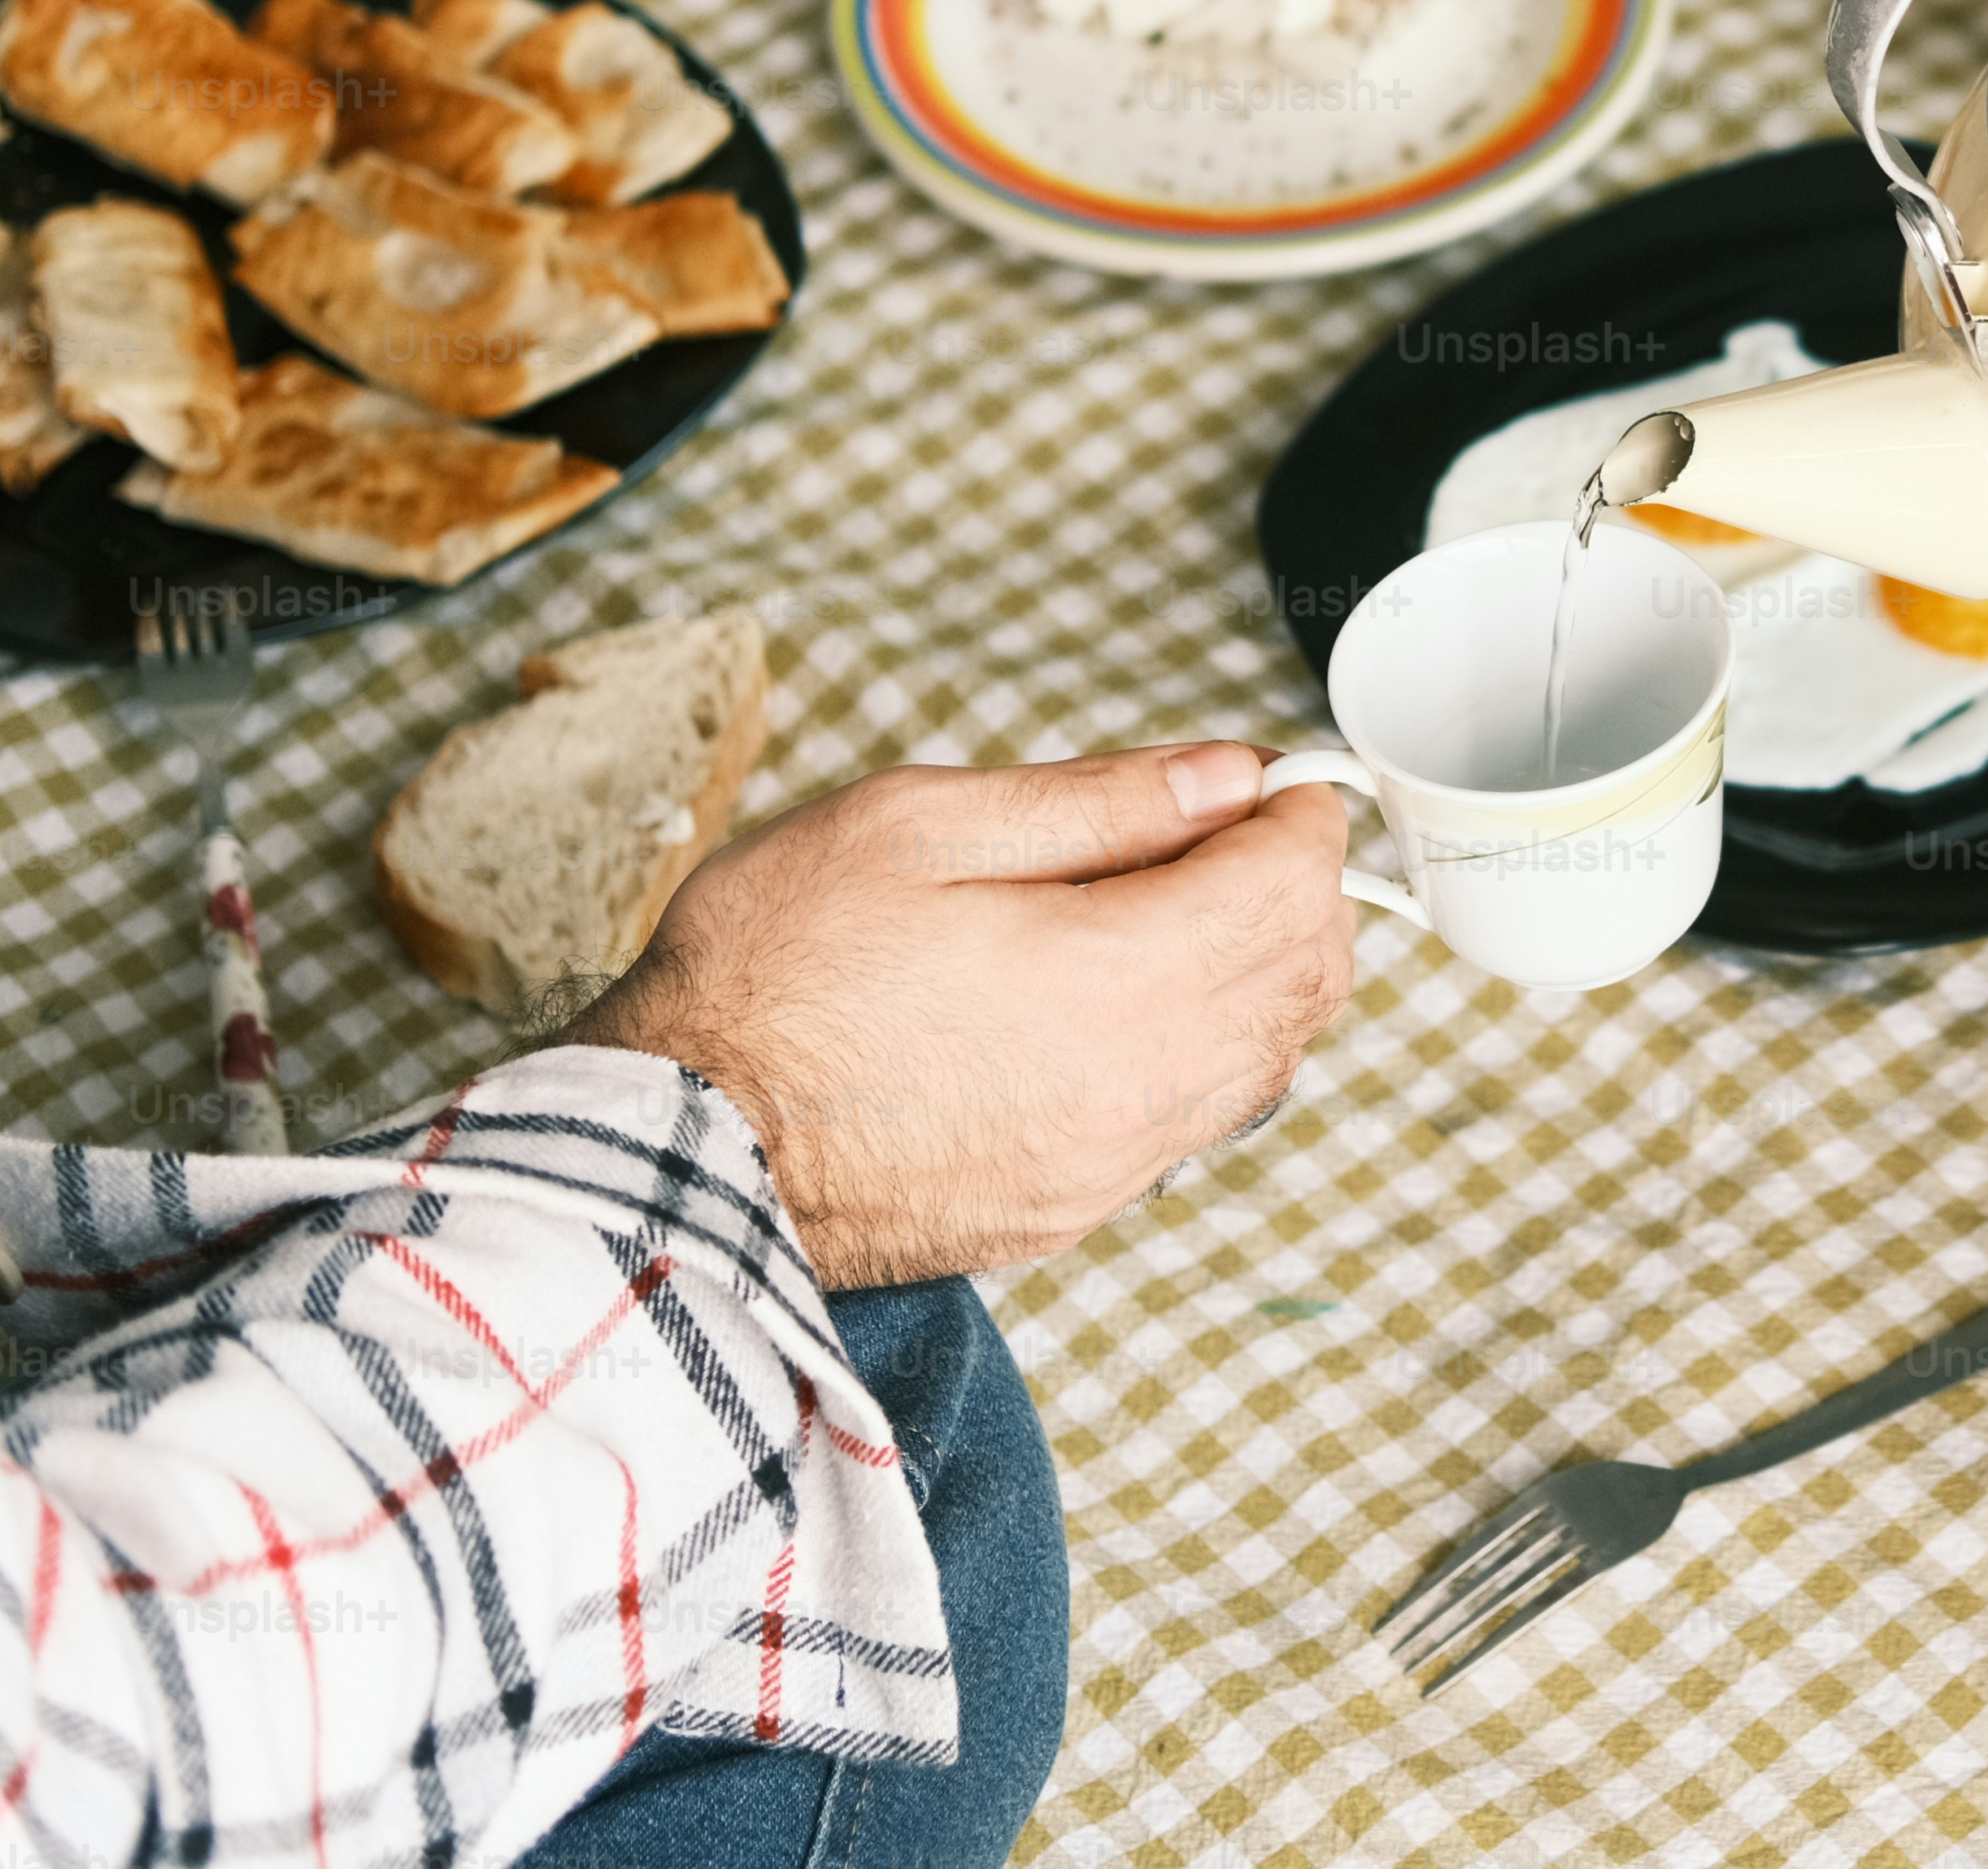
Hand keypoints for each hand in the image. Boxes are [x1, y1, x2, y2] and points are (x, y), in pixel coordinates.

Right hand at [577, 743, 1356, 1288]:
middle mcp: (1140, 1088)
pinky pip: (1199, 1121)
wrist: (678, 1146)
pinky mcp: (1074, 1210)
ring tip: (1171, 906)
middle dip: (1296, 888)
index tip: (1263, 782)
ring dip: (1260, 970)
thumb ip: (1096, 801)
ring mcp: (1113, 1165)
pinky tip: (1124, 999)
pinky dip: (1206, 1048)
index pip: (1293, 889)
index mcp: (1114, 978)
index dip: (1298, 814)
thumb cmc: (769, 974)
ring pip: (1271, 1058)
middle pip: (1309, 979)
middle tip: (1222, 830)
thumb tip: (1223, 778)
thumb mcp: (918, 826)